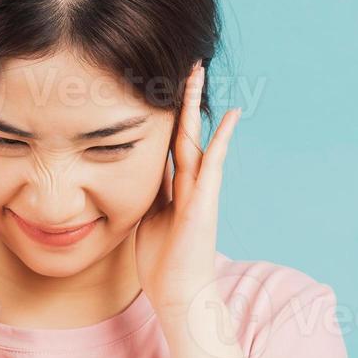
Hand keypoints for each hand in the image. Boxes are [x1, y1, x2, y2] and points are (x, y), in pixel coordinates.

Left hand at [134, 61, 241, 315]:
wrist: (178, 294)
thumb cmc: (162, 263)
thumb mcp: (144, 219)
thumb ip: (145, 194)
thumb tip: (127, 174)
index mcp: (171, 187)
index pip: (166, 141)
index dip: (162, 114)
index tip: (156, 85)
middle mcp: (188, 184)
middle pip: (182, 131)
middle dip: (181, 98)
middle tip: (183, 63)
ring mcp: (199, 191)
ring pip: (196, 138)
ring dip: (195, 106)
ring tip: (197, 72)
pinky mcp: (205, 203)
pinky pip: (215, 165)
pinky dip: (223, 140)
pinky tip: (230, 117)